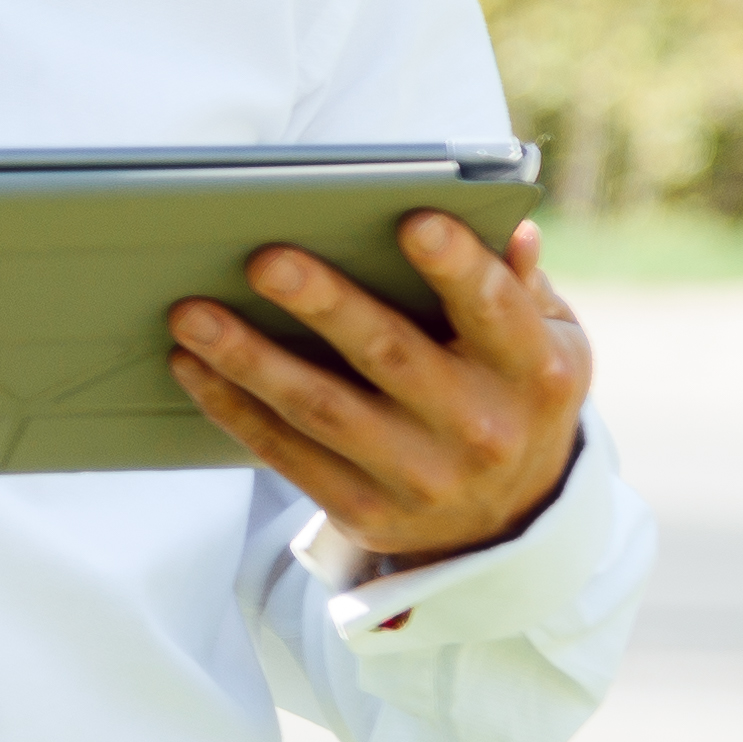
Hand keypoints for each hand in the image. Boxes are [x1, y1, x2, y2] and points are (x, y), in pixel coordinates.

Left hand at [168, 212, 589, 567]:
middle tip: (264, 260)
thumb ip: (521, 287)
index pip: (494, 310)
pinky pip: (285, 453)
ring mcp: (418, 476)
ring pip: (320, 409)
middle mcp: (479, 428)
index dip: (456, 267)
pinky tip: (191, 365)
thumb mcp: (551, 344)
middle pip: (388, 356)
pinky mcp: (363, 508)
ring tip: (192, 315)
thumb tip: (514, 230)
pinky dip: (232, 407)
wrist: (509, 520)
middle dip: (324, 306)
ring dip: (249, 359)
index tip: (413, 221)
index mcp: (532, 373)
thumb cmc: (514, 398)